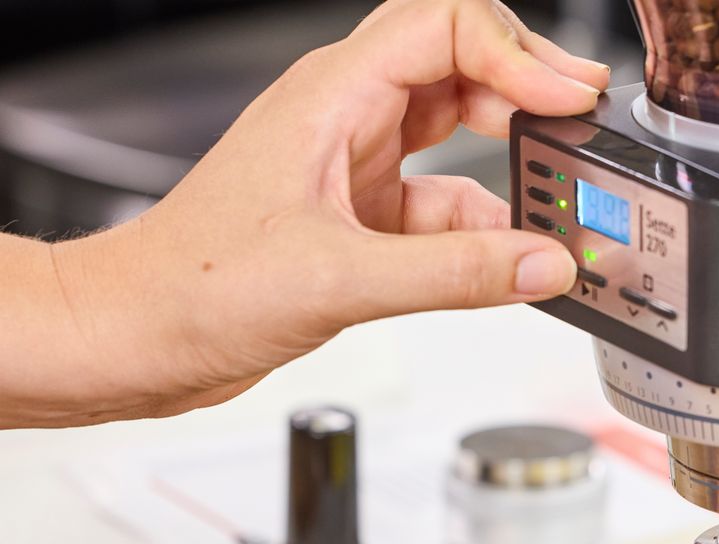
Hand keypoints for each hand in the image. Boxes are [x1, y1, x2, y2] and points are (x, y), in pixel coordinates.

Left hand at [48, 0, 607, 421]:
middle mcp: (344, 118)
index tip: (565, 99)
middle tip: (580, 119)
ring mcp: (353, 166)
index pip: (445, 28)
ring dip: (507, 159)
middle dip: (525, 86)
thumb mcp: (340, 279)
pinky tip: (510, 257)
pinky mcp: (359, 218)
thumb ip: (455, 274)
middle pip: (459, 65)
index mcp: (331, 97)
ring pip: (454, 134)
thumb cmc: (194, 287)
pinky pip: (442, 205)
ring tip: (556, 194)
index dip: (517, 54)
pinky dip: (483, 227)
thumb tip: (544, 265)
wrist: (138, 337)